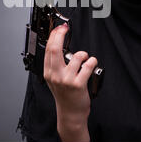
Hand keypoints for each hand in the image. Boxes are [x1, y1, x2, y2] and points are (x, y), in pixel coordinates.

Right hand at [43, 23, 97, 141]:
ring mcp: (66, 80)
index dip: (54, 36)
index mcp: (48, 72)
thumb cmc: (64, 95)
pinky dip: (92, 61)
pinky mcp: (78, 84)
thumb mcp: (54, 79)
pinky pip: (87, 66)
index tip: (59, 29)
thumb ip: (55, 64)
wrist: (70, 113)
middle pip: (55, 49)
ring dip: (83, 54)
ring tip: (84, 58)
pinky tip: (91, 63)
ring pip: (75, 56)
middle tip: (65, 29)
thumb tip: (59, 43)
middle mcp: (55, 75)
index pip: (48, 49)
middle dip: (60, 35)